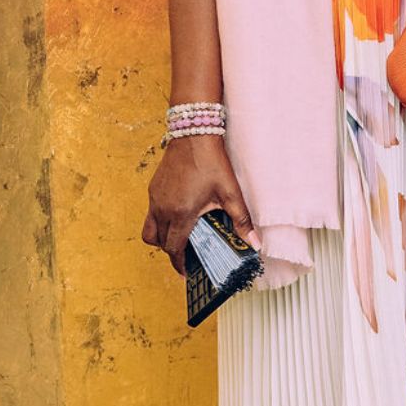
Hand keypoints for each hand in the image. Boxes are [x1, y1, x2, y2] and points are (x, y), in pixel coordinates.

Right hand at [142, 134, 260, 274]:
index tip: (187, 271)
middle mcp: (163, 208)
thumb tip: (255, 244)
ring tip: (179, 238)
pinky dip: (161, 221)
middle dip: (171, 253)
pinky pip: (151, 213)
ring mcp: (155, 198)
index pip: (173, 248)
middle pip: (159, 243)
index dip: (179, 263)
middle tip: (186, 257)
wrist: (194, 134)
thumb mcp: (230, 193)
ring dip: (161, 238)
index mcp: (181, 213)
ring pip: (149, 229)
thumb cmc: (211, 162)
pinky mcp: (153, 188)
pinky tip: (179, 215)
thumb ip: (241, 221)